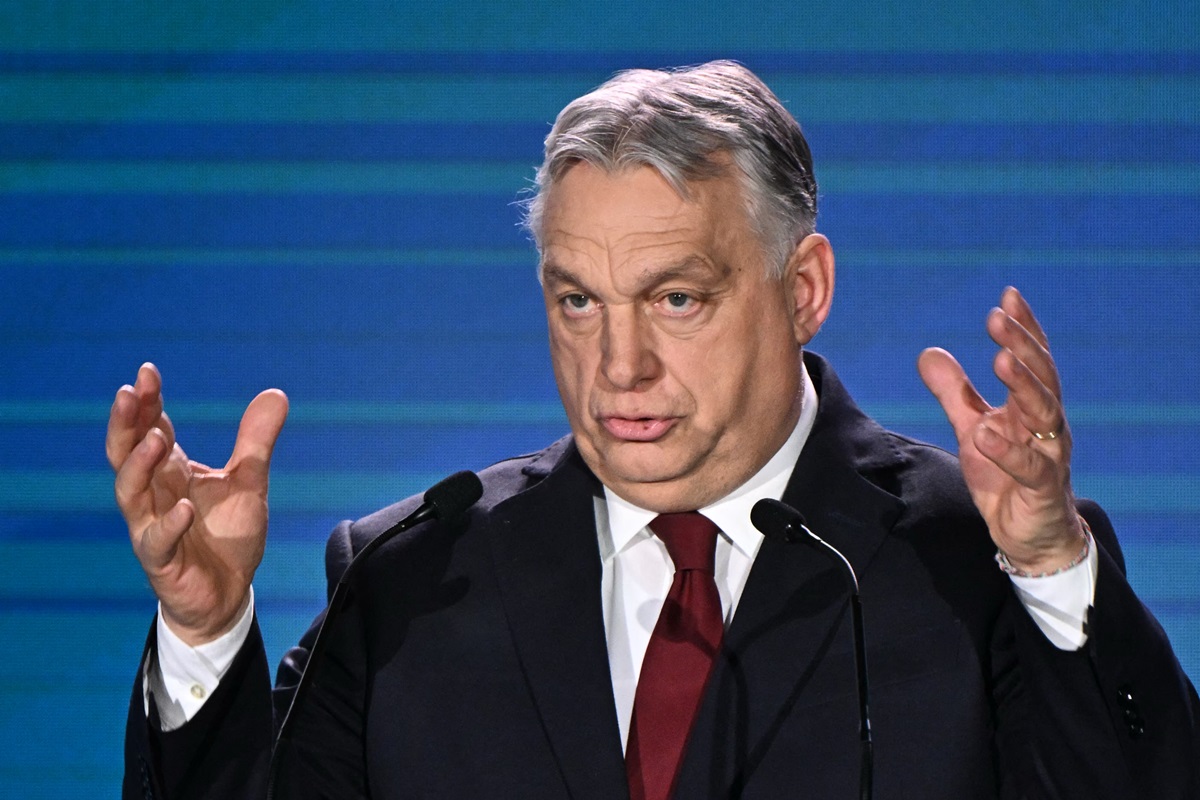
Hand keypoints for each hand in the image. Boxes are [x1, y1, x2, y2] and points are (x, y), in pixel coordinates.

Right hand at [107, 363, 287, 644]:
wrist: (228, 593)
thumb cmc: (226, 534)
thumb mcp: (250, 481)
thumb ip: (256, 440)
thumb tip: (276, 393)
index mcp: (171, 472)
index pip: (152, 430)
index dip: (147, 403)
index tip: (147, 372)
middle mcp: (154, 495)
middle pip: (126, 454)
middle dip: (126, 424)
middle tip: (129, 393)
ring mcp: (152, 528)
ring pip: (130, 494)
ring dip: (139, 466)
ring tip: (156, 440)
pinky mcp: (162, 561)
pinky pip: (157, 541)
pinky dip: (169, 524)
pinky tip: (183, 508)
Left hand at [918, 288, 1084, 573]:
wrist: (1029, 534)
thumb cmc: (1006, 475)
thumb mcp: (973, 427)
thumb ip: (955, 392)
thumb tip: (929, 352)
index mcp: (1031, 406)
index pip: (1032, 359)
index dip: (1023, 328)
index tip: (1007, 296)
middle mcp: (1047, 424)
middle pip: (1041, 377)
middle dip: (1022, 346)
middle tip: (999, 320)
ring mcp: (1049, 456)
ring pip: (1045, 414)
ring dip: (1023, 385)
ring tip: (1001, 360)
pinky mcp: (1042, 489)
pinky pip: (1028, 467)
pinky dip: (1008, 449)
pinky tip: (985, 431)